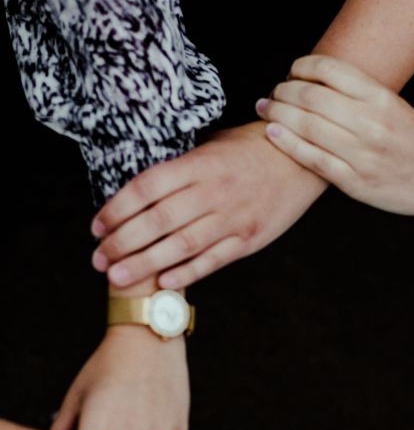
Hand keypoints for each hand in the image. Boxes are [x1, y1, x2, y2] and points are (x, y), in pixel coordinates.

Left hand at [91, 123, 324, 288]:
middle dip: (123, 241)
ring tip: (118, 277)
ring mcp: (233, 218)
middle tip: (98, 258)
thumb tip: (139, 187)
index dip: (118, 209)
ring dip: (146, 263)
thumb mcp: (212, 146)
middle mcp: (214, 192)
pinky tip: (164, 283)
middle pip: (158, 220)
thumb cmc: (250, 150)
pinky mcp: (250, 239)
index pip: (147, 188)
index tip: (97, 226)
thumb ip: (179, 167)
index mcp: (200, 165)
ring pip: (182, 245)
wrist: (300, 160)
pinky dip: (188, 272)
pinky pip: (214, 259)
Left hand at [255, 55, 413, 215]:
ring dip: (278, 114)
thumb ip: (358, 94)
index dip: (302, 66)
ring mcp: (363, 155)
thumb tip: (313, 82)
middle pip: (311, 96)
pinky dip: (287, 143)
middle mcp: (371, 124)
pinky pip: (312, 159)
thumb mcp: (393, 106)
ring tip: (267, 109)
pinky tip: (273, 133)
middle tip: (273, 93)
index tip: (292, 71)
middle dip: (283, 91)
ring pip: (307, 126)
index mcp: (382, 98)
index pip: (330, 70)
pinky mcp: (355, 182)